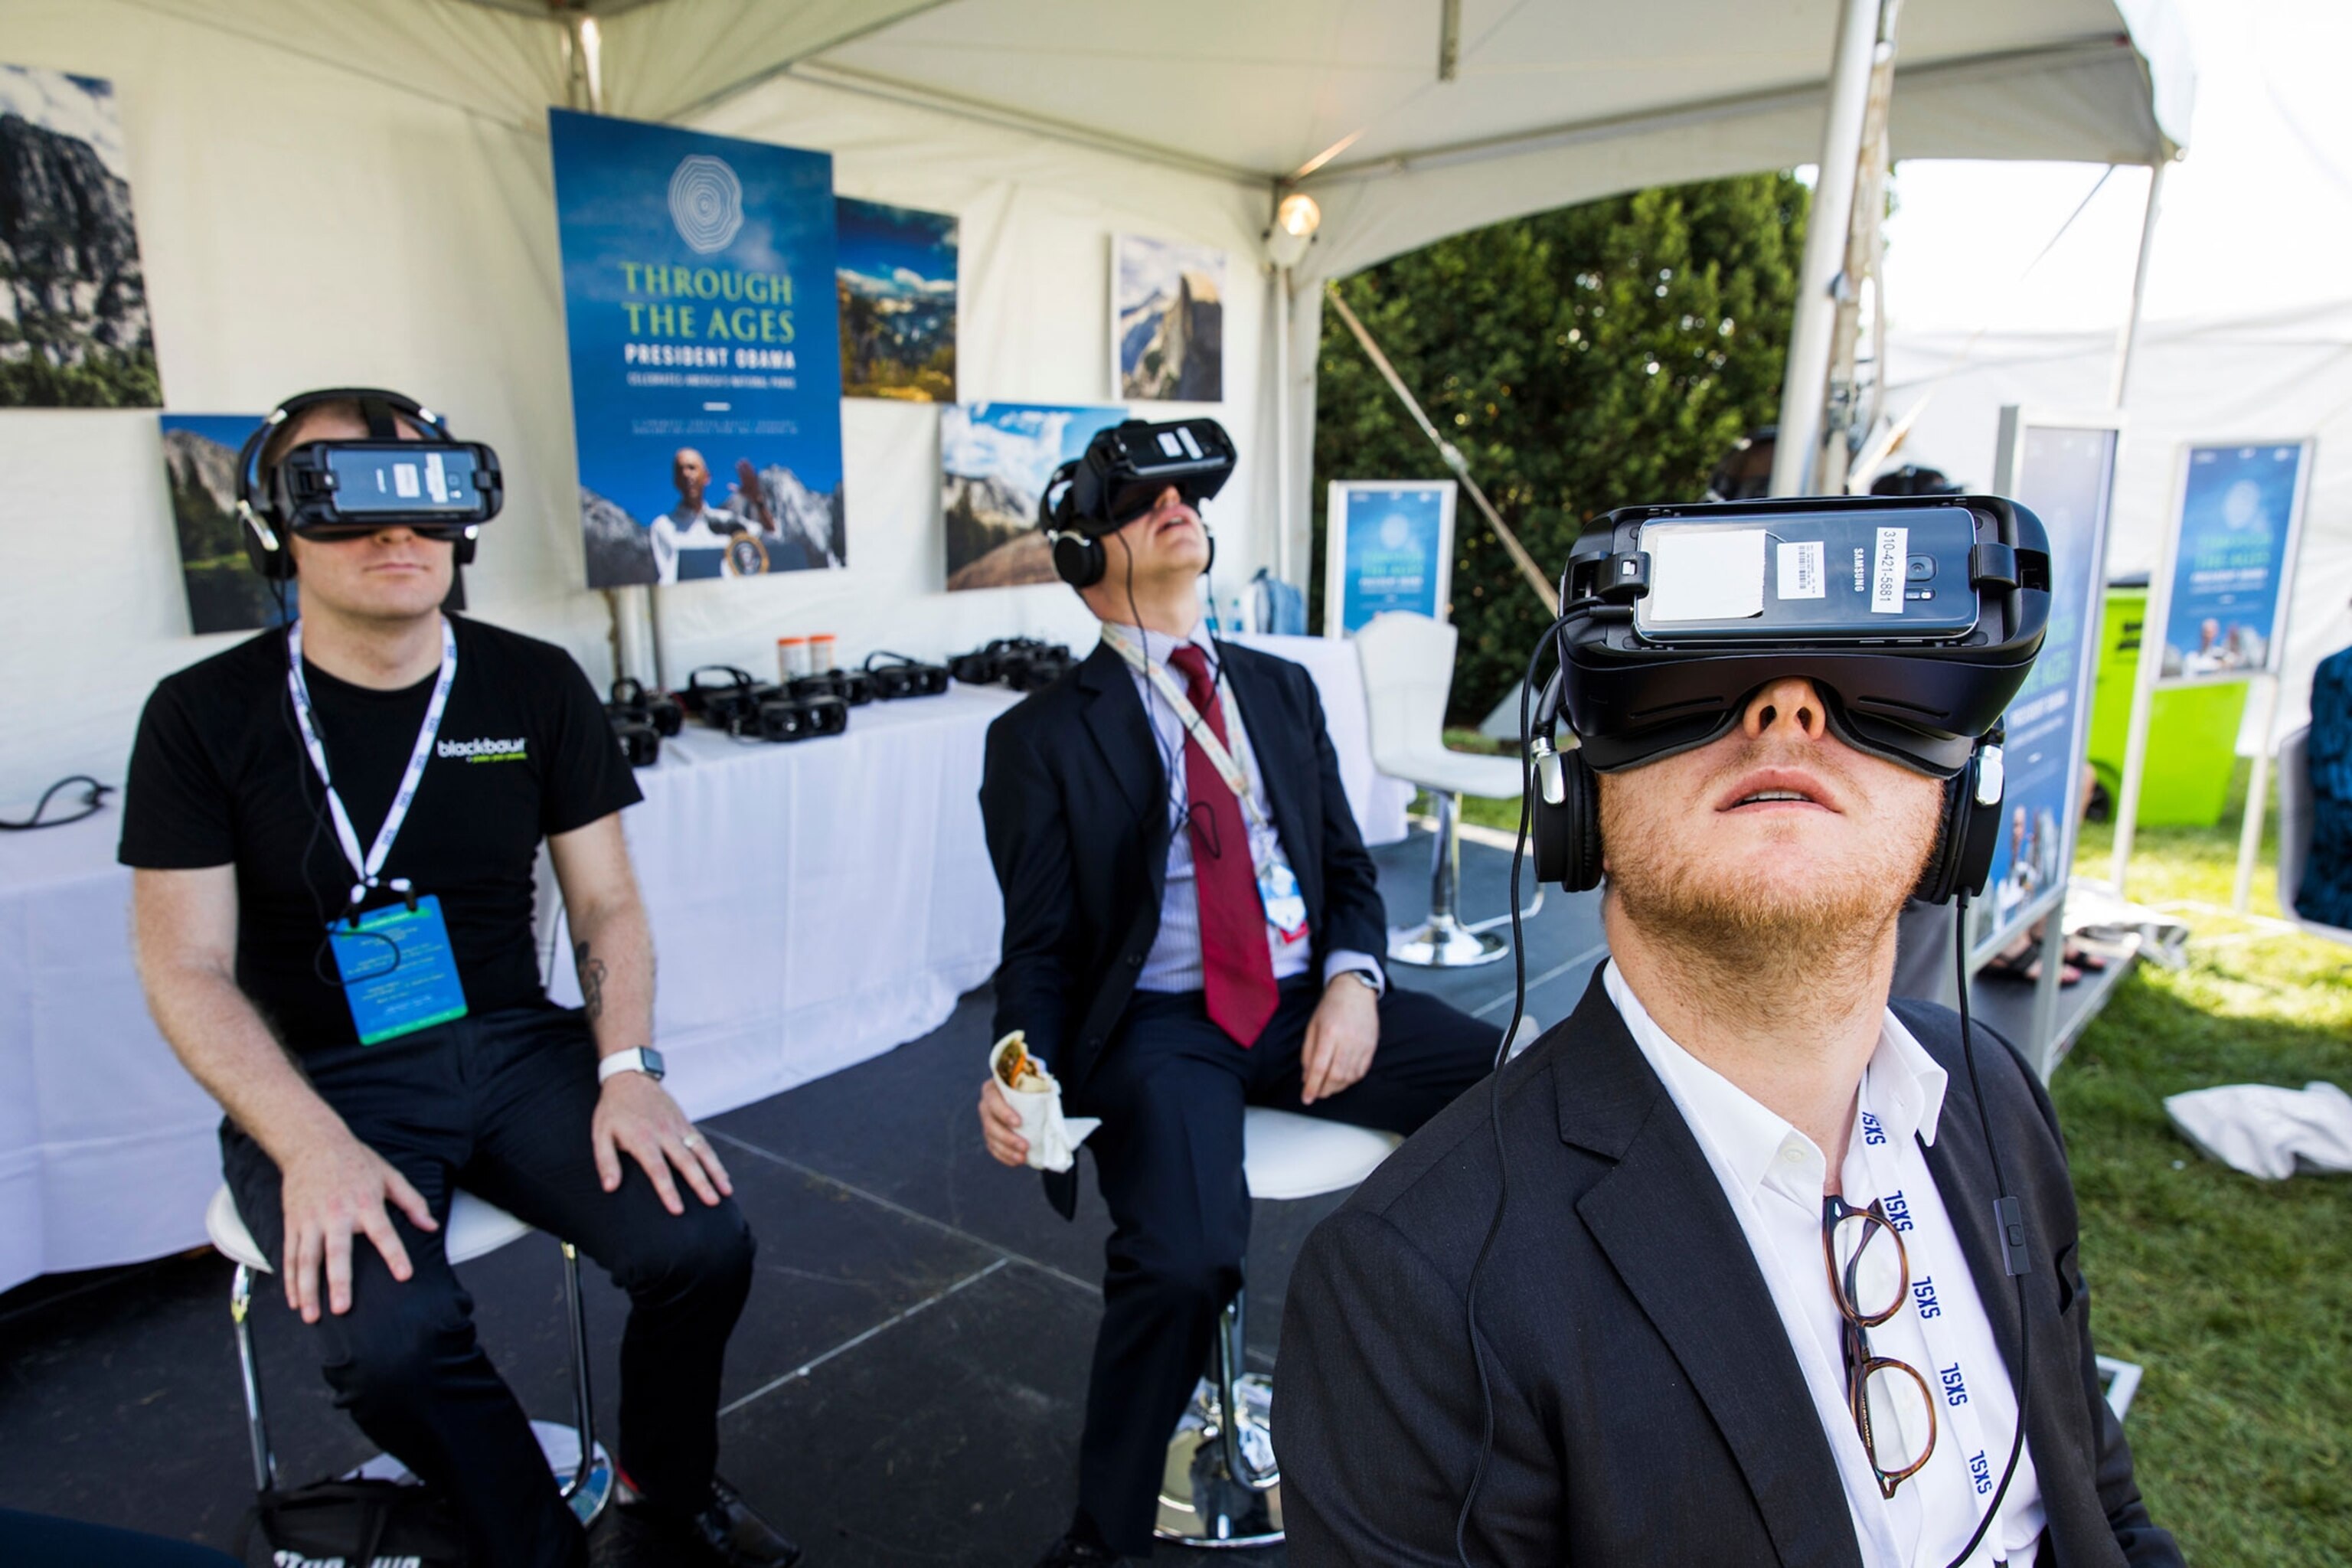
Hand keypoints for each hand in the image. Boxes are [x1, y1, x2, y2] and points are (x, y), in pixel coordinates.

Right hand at [279, 1129, 438, 1323]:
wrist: (312, 1142)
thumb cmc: (356, 1160)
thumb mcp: (389, 1175)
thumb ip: (411, 1202)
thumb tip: (431, 1226)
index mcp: (365, 1202)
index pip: (383, 1232)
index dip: (395, 1253)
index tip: (404, 1275)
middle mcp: (337, 1213)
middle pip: (337, 1252)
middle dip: (339, 1282)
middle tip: (342, 1309)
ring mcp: (311, 1220)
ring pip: (306, 1259)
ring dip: (307, 1290)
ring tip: (310, 1316)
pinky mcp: (294, 1223)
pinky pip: (290, 1255)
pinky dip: (290, 1280)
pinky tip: (294, 1300)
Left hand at [593, 1070, 732, 1215]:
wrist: (630, 1078)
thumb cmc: (613, 1110)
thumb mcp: (600, 1134)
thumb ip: (606, 1161)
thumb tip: (610, 1187)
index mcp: (642, 1138)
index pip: (658, 1169)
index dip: (668, 1190)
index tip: (678, 1210)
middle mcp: (664, 1133)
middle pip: (686, 1162)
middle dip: (701, 1183)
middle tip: (712, 1203)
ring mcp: (678, 1127)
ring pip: (701, 1151)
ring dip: (715, 1172)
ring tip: (726, 1192)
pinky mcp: (685, 1123)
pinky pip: (703, 1143)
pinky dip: (714, 1160)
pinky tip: (722, 1175)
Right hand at [978, 1077, 1028, 1167]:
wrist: (1027, 1097)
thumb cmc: (1030, 1089)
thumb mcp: (1032, 1086)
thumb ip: (1035, 1094)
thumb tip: (1049, 1109)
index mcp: (993, 1088)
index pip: (993, 1100)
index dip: (1004, 1113)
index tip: (1019, 1123)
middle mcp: (986, 1105)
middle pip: (990, 1123)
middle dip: (1007, 1137)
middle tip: (1024, 1146)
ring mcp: (987, 1121)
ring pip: (991, 1138)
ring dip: (1007, 1150)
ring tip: (1022, 1158)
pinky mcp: (990, 1135)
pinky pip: (993, 1148)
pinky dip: (1004, 1156)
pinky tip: (1016, 1162)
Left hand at [1301, 974, 1379, 1103]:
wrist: (1355, 992)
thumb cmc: (1330, 1007)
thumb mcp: (1312, 1026)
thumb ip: (1308, 1053)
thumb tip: (1307, 1077)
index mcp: (1329, 1033)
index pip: (1320, 1067)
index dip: (1312, 1086)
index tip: (1306, 1098)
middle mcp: (1347, 1041)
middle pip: (1336, 1076)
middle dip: (1324, 1090)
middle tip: (1316, 1094)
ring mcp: (1362, 1045)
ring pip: (1349, 1077)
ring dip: (1337, 1087)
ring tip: (1327, 1088)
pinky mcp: (1371, 1047)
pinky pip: (1361, 1071)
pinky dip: (1350, 1080)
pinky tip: (1342, 1080)